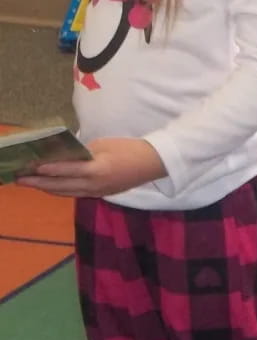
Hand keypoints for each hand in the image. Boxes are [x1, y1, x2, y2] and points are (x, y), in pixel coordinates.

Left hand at [16, 138, 166, 197]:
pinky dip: (60, 189)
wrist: (154, 163)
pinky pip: (75, 193)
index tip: (31, 167)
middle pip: (61, 186)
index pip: (67, 171)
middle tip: (20, 178)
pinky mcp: (100, 194)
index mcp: (97, 170)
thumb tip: (67, 156)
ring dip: (47, 188)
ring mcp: (97, 192)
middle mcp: (94, 185)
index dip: (49, 170)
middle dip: (39, 182)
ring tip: (30, 183)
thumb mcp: (105, 144)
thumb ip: (84, 152)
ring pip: (66, 192)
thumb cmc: (131, 149)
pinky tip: (52, 186)